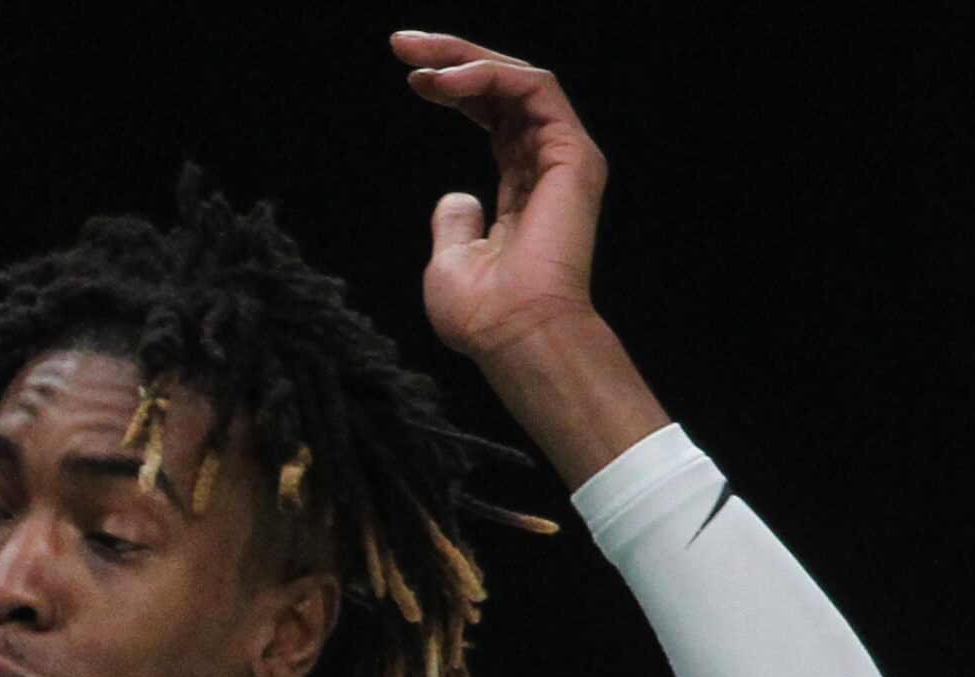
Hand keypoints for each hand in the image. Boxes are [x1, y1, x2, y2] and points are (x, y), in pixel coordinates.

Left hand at [395, 30, 607, 359]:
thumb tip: (454, 198)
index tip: (410, 79)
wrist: (515, 334)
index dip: (454, 91)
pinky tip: (446, 82)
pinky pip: (534, 90)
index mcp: (524, 187)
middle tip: (401, 43)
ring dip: (465, 59)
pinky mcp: (573, 153)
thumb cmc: (483, 314)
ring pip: (519, 80)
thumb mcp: (451, 261)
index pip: (493, 118)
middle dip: (453, 57)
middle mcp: (548, 165)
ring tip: (416, 59)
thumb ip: (454, 223)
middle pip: (503, 89)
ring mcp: (565, 157)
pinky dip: (489, 77)